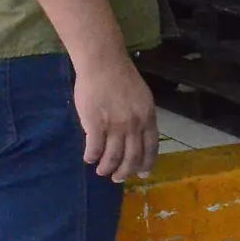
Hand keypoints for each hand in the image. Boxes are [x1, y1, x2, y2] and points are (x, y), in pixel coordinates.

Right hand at [74, 54, 158, 182]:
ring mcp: (114, 125)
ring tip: (101, 170)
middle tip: (117, 178)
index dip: (146, 164)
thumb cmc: (121, 77)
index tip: (142, 174)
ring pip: (112, 157)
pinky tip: (88, 158)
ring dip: (106, 167)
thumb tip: (138, 136)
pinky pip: (94, 148)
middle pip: (131, 157)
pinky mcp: (95, 124)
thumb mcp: (142, 98)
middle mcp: (133, 125)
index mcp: (148, 118)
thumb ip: (141, 117)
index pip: (150, 148)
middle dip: (125, 172)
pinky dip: (91, 156)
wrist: (103, 62)